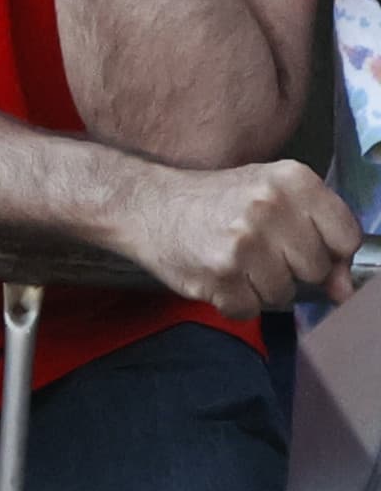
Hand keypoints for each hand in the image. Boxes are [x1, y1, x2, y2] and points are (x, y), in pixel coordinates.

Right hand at [110, 159, 360, 315]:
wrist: (145, 206)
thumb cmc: (212, 202)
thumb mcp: (270, 198)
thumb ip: (316, 236)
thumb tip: (344, 292)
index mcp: (292, 180)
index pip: (346, 237)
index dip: (329, 251)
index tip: (304, 247)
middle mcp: (270, 207)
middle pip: (315, 269)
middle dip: (290, 268)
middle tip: (257, 249)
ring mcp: (245, 242)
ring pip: (284, 294)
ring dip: (260, 287)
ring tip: (233, 261)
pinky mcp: (220, 274)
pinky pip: (250, 309)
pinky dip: (233, 301)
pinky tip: (217, 276)